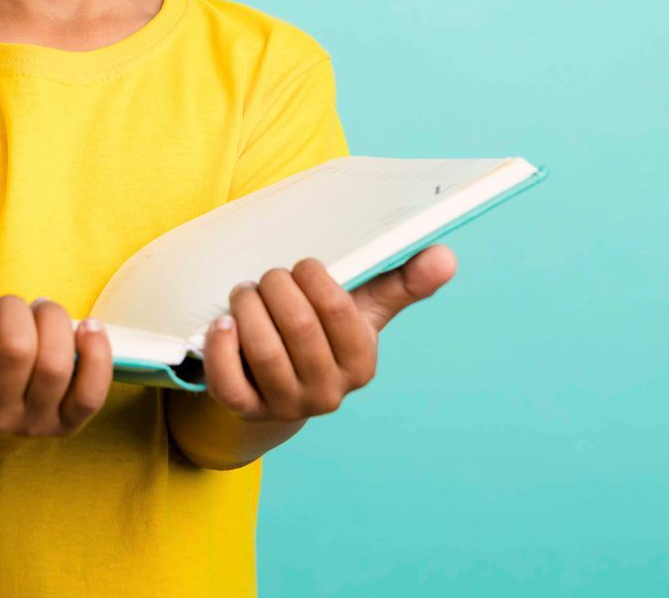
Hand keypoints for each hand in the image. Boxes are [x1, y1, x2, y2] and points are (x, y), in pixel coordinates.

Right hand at [0, 294, 114, 440]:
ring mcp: (32, 423)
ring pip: (57, 365)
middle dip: (15, 311)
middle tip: (7, 303)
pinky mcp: (65, 424)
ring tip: (40, 310)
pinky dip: (98, 356)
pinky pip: (92, 393)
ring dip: (53, 322)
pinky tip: (89, 329)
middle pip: (18, 354)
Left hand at [200, 246, 456, 423]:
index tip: (302, 266)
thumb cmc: (324, 339)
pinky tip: (223, 323)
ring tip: (246, 294)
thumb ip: (402, 284)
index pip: (338, 311)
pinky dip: (222, 347)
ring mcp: (286, 405)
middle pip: (297, 326)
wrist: (278, 389)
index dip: (313, 278)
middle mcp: (327, 392)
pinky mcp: (246, 412)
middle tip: (269, 277)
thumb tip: (446, 256)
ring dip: (247, 307)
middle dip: (276, 287)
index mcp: (360, 364)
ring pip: (262, 349)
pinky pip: (229, 382)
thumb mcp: (362, 312)